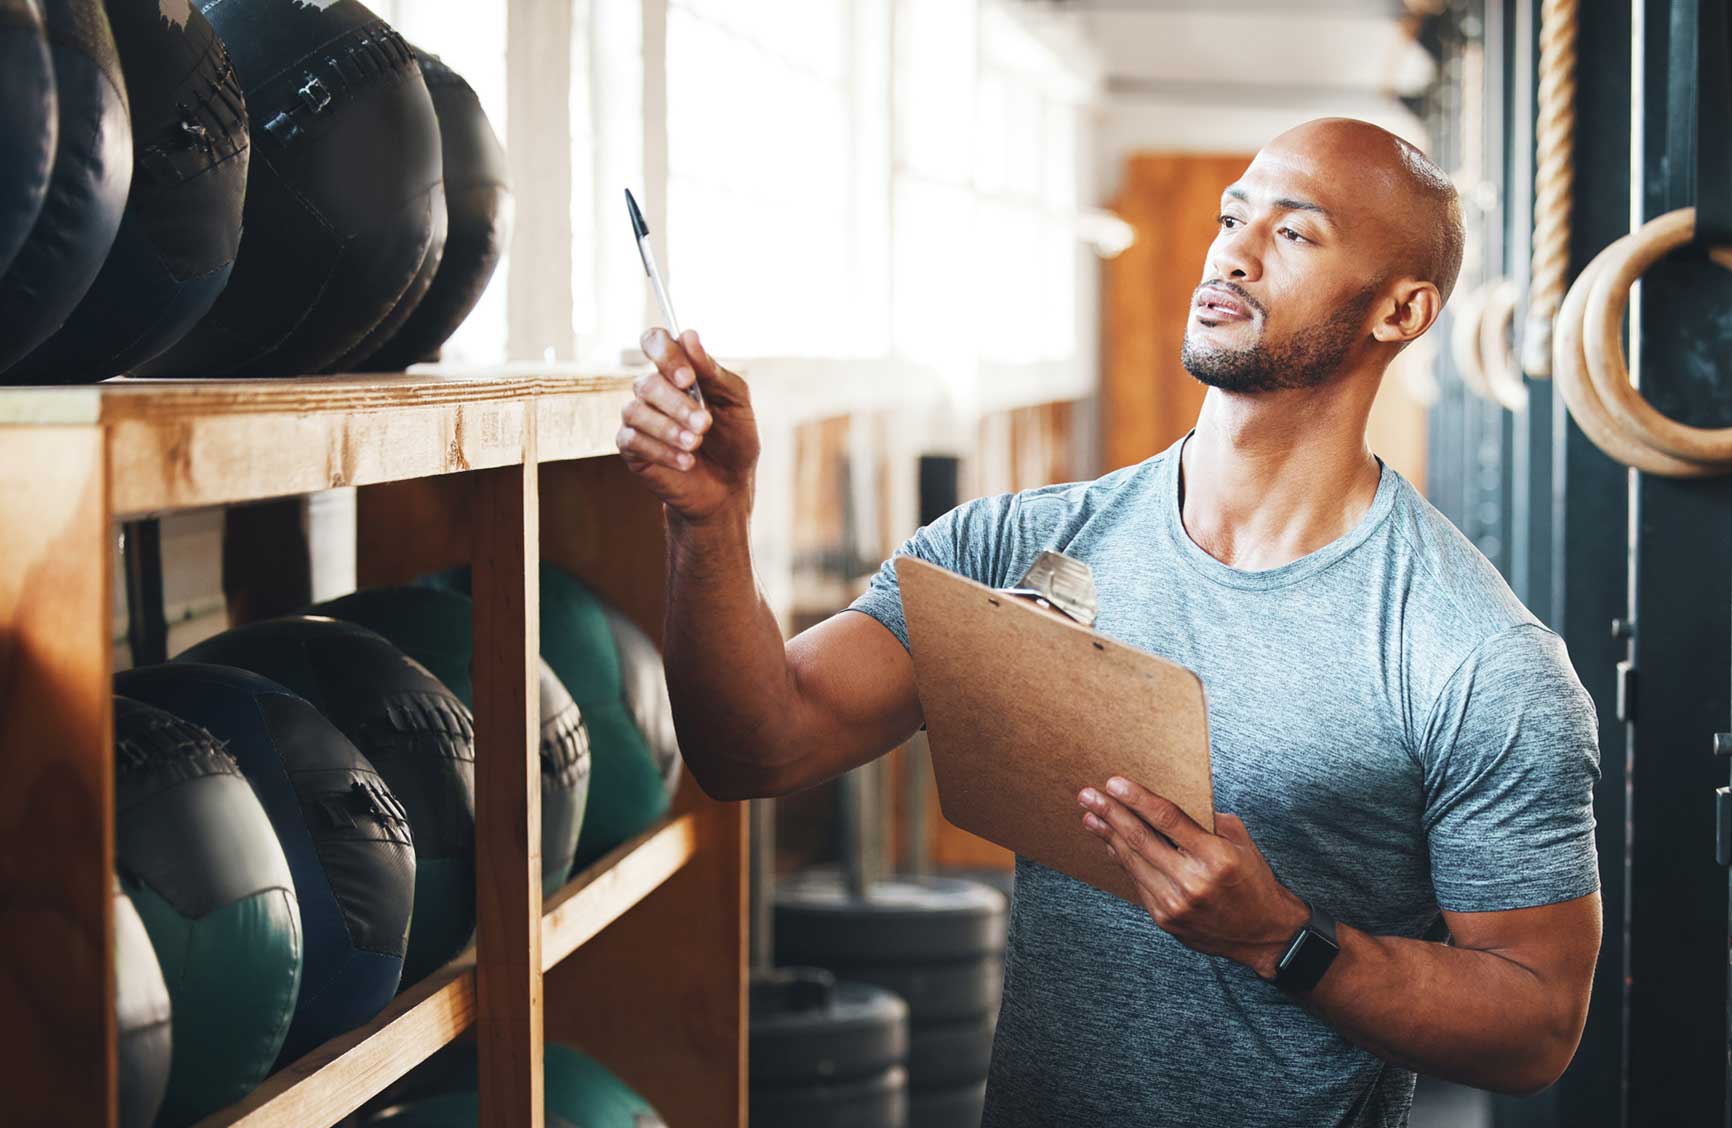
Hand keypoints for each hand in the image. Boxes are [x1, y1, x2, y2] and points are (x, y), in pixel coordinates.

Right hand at [618, 328, 760, 524]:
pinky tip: (686, 462)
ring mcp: (639, 419)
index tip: (687, 379)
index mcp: (677, 371)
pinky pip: (632, 440)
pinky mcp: (631, 448)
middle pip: (647, 383)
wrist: (729, 487)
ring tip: (696, 445)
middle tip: (705, 424)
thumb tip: (689, 336)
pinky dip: (662, 451)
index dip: (665, 354)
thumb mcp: (736, 402)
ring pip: (635, 411)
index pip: (654, 341)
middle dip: (678, 405)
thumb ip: (713, 371)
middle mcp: (653, 390)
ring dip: (669, 429)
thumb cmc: (733, 439)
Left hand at [1078, 776, 1308, 979]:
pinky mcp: (1165, 918)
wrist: (1264, 935)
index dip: (1137, 799)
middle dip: (1110, 813)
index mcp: (1214, 857)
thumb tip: (1169, 805)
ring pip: (1133, 861)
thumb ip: (1209, 821)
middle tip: (1087, 795)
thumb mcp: (1242, 844)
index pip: (1167, 819)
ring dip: (1107, 836)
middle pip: (1140, 839)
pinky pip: (1137, 882)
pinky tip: (1110, 844)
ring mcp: (1175, 903)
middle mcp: (1192, 881)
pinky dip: (1123, 860)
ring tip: (1089, 816)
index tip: (1114, 783)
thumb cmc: (1254, 883)